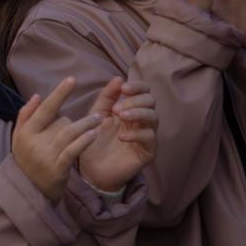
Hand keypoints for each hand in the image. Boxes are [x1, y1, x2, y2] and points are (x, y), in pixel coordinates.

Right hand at [11, 76, 102, 201]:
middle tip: (93, 118)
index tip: (72, 79)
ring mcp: (46, 156)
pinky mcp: (57, 169)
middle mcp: (34, 142)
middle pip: (59, 121)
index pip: (45, 108)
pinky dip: (84, 141)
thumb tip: (37, 95)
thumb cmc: (27, 160)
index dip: (59, 93)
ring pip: (68, 133)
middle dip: (75, 120)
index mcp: (25, 131)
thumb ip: (26, 115)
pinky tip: (95, 134)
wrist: (29, 191)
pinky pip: (73, 151)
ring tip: (100, 119)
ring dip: (86, 124)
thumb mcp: (20, 137)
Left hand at [76, 77, 157, 192]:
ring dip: (138, 113)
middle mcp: (142, 120)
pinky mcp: (148, 152)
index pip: (144, 91)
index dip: (138, 87)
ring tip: (121, 116)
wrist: (91, 168)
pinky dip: (137, 134)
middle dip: (135, 101)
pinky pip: (150, 139)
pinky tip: (121, 136)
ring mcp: (146, 136)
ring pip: (154, 117)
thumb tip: (118, 78)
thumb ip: (106, 97)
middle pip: (151, 102)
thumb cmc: (94, 138)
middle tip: (117, 109)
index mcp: (131, 108)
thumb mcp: (96, 114)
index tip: (124, 88)